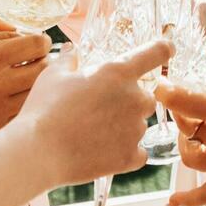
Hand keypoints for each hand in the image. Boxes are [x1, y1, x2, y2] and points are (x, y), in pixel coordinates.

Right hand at [0, 26, 47, 155]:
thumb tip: (26, 38)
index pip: (36, 46)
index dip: (42, 41)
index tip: (39, 41)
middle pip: (43, 70)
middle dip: (44, 61)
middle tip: (36, 58)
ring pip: (36, 95)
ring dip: (37, 83)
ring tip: (27, 76)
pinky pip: (22, 113)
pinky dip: (25, 102)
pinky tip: (15, 95)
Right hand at [14, 36, 176, 187]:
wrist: (37, 152)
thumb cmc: (44, 109)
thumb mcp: (53, 74)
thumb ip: (69, 59)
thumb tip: (73, 50)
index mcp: (118, 72)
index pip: (155, 53)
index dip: (163, 49)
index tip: (167, 49)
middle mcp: (135, 98)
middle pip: (146, 96)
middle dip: (127, 101)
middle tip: (98, 109)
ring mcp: (135, 130)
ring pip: (138, 125)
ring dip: (123, 127)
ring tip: (91, 133)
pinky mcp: (130, 157)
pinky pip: (137, 152)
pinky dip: (124, 152)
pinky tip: (101, 151)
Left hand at [157, 81, 205, 205]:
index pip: (182, 101)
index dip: (166, 92)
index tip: (161, 86)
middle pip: (184, 128)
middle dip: (182, 115)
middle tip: (187, 105)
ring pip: (189, 158)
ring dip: (185, 145)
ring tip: (192, 135)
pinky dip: (187, 199)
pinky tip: (171, 202)